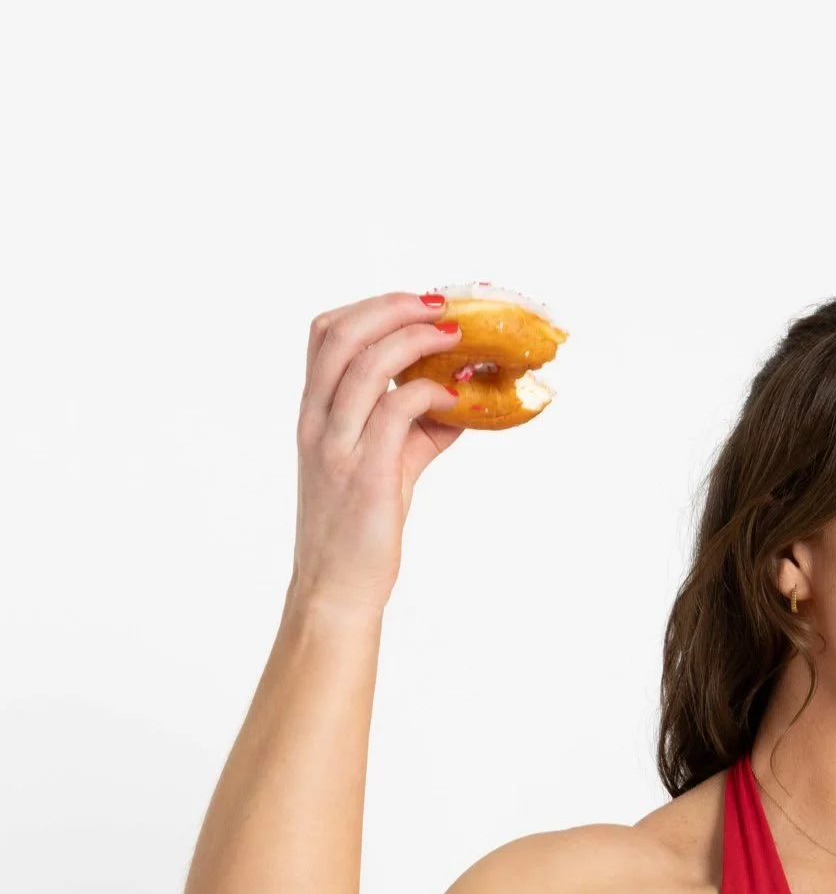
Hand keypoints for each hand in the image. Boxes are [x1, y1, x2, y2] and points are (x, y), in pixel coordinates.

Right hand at [291, 291, 465, 614]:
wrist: (337, 587)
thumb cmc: (358, 530)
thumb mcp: (386, 467)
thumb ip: (417, 429)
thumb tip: (463, 399)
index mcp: (314, 413)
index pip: (326, 334)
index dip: (371, 307)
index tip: (416, 306)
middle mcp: (317, 422)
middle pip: (341, 333)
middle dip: (393, 307)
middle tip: (440, 308)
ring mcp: (336, 445)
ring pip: (365, 362)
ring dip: (414, 338)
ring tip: (453, 337)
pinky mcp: (365, 473)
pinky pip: (395, 410)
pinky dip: (427, 392)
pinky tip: (451, 398)